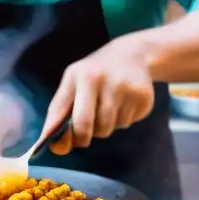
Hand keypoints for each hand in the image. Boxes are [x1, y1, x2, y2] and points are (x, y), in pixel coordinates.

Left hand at [42, 36, 154, 154]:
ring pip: (111, 128)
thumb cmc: (94, 72)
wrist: (132, 54)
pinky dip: (123, 119)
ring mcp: (127, 89)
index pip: (75, 117)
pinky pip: (128, 123)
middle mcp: (106, 81)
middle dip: (86, 137)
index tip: (65, 144)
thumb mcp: (72, 82)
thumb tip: (54, 145)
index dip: (70, 137)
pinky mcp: (144, 97)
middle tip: (85, 133)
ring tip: (106, 107)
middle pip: (95, 127)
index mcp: (84, 76)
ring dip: (105, 126)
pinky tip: (123, 103)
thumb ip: (59, 112)